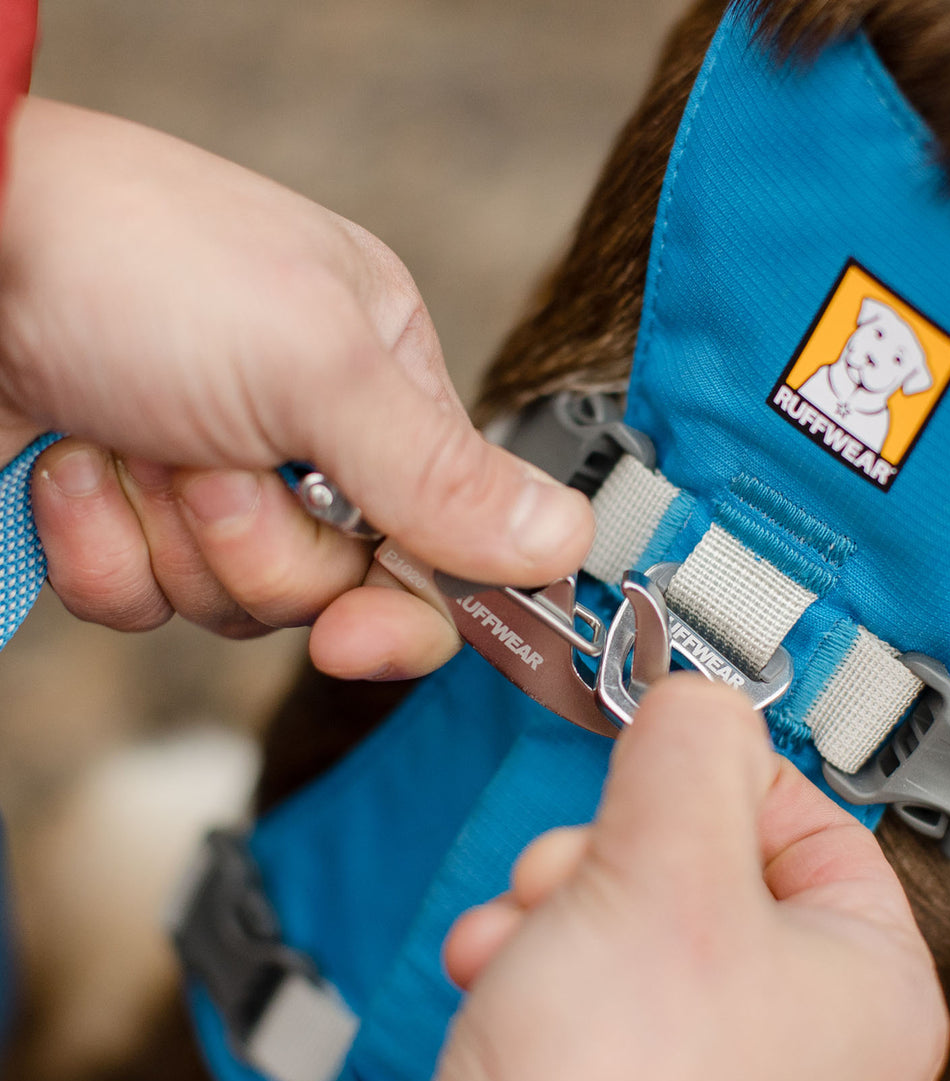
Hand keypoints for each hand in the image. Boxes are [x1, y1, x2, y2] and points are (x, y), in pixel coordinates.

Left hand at [0, 97, 591, 670]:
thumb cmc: (133, 263)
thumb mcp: (317, 364)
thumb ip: (443, 474)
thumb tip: (564, 540)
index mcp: (382, 391)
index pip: (442, 545)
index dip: (410, 610)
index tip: (361, 637)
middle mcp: (306, 446)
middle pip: (335, 592)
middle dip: (261, 546)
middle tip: (213, 463)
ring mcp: (213, 487)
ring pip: (235, 606)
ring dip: (171, 537)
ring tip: (132, 438)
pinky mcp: (128, 523)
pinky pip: (139, 603)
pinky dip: (98, 545)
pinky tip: (74, 461)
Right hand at [395, 677, 948, 1080]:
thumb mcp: (663, 864)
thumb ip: (691, 748)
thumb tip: (701, 696)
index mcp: (871, 994)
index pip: (817, 823)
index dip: (727, 777)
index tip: (658, 762)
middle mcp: (811, 1045)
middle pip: (711, 865)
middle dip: (612, 850)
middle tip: (571, 868)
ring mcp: (723, 1078)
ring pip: (636, 913)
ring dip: (557, 901)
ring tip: (520, 937)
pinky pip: (593, 979)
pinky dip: (535, 961)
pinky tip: (497, 978)